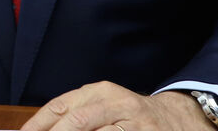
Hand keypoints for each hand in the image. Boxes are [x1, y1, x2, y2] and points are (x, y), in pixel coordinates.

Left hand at [21, 83, 214, 130]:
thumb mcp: (104, 106)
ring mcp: (134, 121)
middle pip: (77, 120)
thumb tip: (41, 130)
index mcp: (100, 91)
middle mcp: (117, 102)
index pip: (61, 106)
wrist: (179, 118)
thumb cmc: (131, 114)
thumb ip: (76, 115)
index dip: (39, 123)